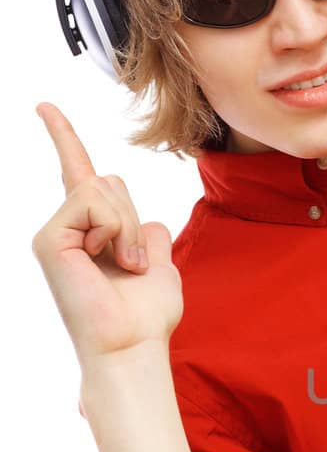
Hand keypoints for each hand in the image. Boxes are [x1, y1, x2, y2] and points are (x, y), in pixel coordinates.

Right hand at [31, 103, 183, 371]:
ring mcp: (55, 232)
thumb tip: (147, 222)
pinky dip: (113, 229)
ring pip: (105, 188)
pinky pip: (93, 201)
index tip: (44, 106)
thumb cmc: (146, 315)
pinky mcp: (48, 238)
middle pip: (110, 180)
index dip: (63, 138)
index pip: (79, 174)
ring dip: (128, 227)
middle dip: (135, 216)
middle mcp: (67, 228)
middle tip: (134, 263)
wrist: (132, 345)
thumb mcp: (157, 264)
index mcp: (91, 231)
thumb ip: (149, 234)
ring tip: (123, 266)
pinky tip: (107, 262)